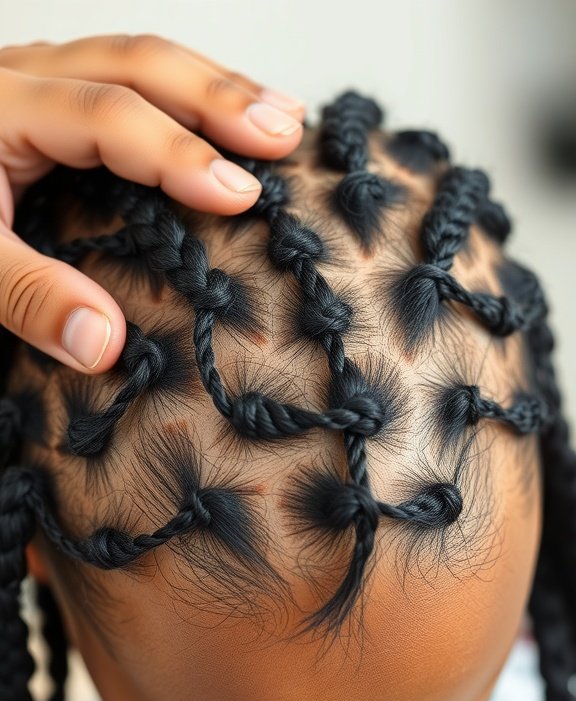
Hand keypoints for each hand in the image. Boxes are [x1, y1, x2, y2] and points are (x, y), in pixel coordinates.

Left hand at [0, 34, 304, 371]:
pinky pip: (129, 78)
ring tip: (284, 121)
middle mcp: (24, 77)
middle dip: (218, 96)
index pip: (107, 116)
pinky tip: (227, 120)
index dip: (177, 154)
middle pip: (136, 62)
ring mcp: (38, 79)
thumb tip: (104, 345)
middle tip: (284, 135)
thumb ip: (25, 297)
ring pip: (139, 59)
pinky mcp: (48, 97)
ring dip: (215, 87)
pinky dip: (188, 97)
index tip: (240, 195)